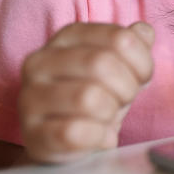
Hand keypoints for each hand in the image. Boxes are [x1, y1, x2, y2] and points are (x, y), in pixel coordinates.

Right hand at [19, 22, 153, 162]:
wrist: (68, 142)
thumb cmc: (99, 96)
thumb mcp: (121, 66)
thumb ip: (133, 46)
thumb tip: (143, 31)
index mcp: (68, 37)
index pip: (120, 38)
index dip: (142, 63)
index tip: (142, 78)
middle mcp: (41, 61)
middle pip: (102, 64)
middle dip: (127, 88)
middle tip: (124, 100)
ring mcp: (30, 97)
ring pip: (88, 98)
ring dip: (111, 113)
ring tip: (108, 118)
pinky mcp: (32, 132)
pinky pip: (74, 132)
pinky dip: (99, 136)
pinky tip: (101, 137)